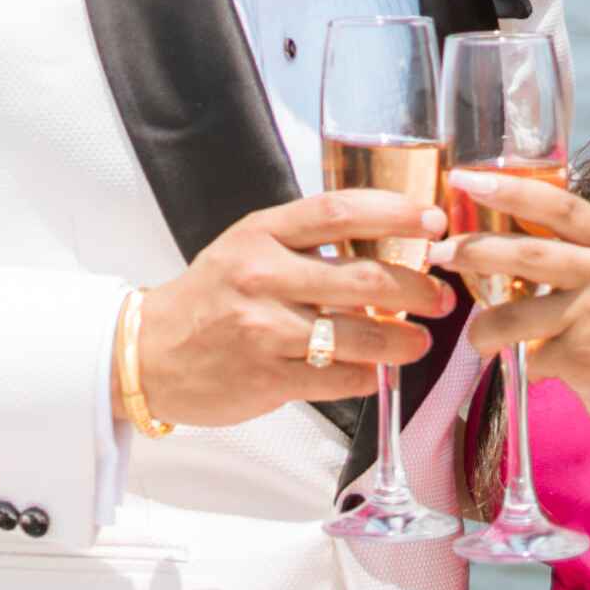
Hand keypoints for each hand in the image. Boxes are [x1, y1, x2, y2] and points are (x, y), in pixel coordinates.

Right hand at [136, 190, 449, 433]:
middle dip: (417, 288)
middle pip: (363, 277)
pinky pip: (339, 379)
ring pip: (359, 335)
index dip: (396, 213)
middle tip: (441, 296)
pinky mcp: (267, 379)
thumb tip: (387, 249)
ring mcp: (264, 330)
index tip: (433, 223)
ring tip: (419, 341)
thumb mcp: (248, 247)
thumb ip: (307, 243)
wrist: (149, 352)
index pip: (340, 211)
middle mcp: (263, 276)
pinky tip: (377, 372)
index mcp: (261, 233)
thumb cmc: (211, 296)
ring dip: (403, 340)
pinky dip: (369, 376)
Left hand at [445, 168, 589, 465]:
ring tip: (476, 335)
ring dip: (482, 326)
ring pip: (514, 312)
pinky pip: (528, 355)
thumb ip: (572, 257)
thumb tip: (498, 242)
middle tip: (438, 251)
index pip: (556, 204)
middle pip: (525, 252)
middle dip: (473, 250)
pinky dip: (519, 362)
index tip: (464, 180)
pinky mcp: (584, 357)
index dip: (507, 188)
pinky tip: (530, 367)